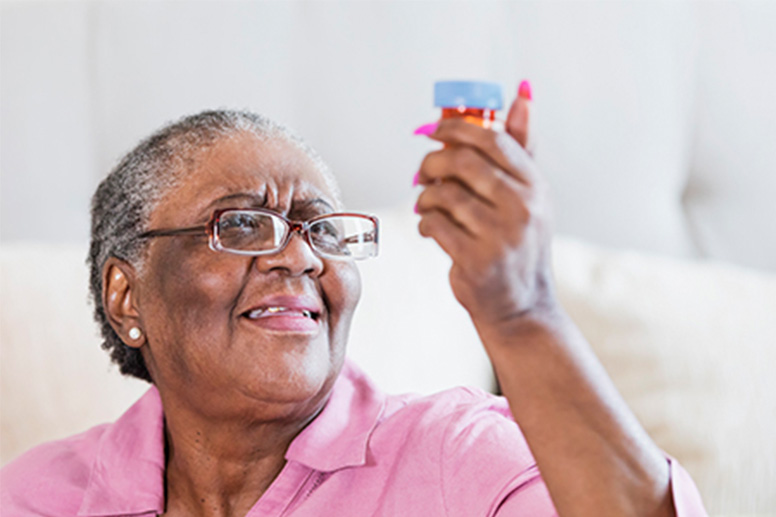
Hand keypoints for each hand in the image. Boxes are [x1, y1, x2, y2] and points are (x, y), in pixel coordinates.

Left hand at [415, 83, 556, 333]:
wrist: (520, 305)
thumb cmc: (517, 243)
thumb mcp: (529, 196)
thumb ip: (521, 147)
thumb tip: (522, 92)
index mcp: (535, 186)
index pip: (492, 139)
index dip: (456, 128)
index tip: (434, 130)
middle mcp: (523, 208)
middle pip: (462, 162)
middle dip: (432, 162)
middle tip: (422, 172)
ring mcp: (500, 236)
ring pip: (444, 194)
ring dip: (426, 198)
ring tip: (427, 206)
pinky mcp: (476, 260)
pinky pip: (434, 224)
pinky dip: (424, 223)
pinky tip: (430, 228)